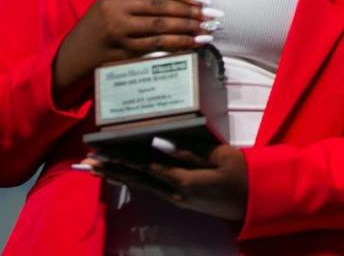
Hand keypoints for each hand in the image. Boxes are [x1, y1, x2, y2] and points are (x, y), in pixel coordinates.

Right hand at [52, 0, 222, 108]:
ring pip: (161, 28)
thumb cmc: (100, 25)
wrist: (75, 52)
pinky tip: (192, 44)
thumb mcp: (114, 3)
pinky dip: (177, 45)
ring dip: (188, 30)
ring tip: (207, 31)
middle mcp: (116, 9)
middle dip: (190, 12)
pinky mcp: (122, 50)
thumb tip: (182, 0)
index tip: (202, 0)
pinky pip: (155, 46)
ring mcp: (118, 30)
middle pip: (161, 8)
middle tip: (212, 16)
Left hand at [79, 141, 248, 220]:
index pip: (145, 164)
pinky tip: (124, 177)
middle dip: (111, 168)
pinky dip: (133, 182)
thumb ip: (189, 151)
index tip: (101, 149)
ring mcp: (177, 198)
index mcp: (184, 179)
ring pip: (141, 185)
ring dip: (118, 176)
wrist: (257, 200)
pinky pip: (151, 188)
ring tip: (96, 169)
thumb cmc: (243, 173)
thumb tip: (159, 143)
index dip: (121, 155)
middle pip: (137, 177)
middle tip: (87, 161)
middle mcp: (175, 192)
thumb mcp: (220, 157)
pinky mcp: (181, 199)